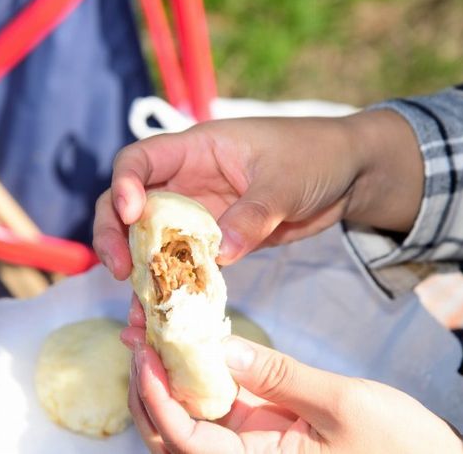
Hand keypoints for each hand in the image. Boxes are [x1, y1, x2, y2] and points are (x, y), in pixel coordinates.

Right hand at [93, 110, 423, 279]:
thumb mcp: (285, 182)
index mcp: (196, 149)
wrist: (346, 174)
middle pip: (130, 203)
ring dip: (139, 271)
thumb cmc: (314, 156)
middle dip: (115, 234)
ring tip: (138, 309)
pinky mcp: (214, 241)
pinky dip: (171, 286)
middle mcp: (187, 180)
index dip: (125, 184)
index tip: (131, 213)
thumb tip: (219, 254)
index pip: (140, 159)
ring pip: (150, 240)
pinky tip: (164, 315)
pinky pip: (182, 263)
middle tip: (120, 270)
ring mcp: (197, 213)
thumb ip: (252, 214)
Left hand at [120, 296, 462, 453]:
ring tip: (153, 332)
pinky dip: (198, 378)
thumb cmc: (400, 446)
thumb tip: (219, 346)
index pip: (185, 441)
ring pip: (186, 422)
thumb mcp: (341, 403)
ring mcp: (250, 449)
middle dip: (147, 385)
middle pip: (171, 435)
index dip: (156, 397)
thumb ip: (278, 375)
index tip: (143, 352)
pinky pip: (216, 410)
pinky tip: (191, 345)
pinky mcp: (261, 433)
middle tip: (137, 332)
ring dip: (166, 379)